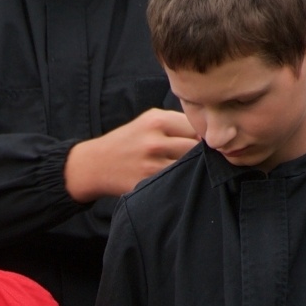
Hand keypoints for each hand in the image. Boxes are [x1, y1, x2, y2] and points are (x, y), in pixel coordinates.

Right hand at [64, 109, 200, 202]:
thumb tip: (210, 136)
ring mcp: (151, 165)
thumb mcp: (148, 120)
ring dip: (189, 169)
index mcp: (156, 121)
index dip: (200, 135)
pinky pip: (174, 183)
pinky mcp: (147, 184)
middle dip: (198, 153)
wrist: (95, 165)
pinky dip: (177, 182)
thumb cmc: (128, 141)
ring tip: (182, 169)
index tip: (196, 142)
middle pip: (196, 148)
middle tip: (193, 158)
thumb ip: (178, 123)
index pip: (196, 127)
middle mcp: (154, 141)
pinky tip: (172, 180)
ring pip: (187, 167)